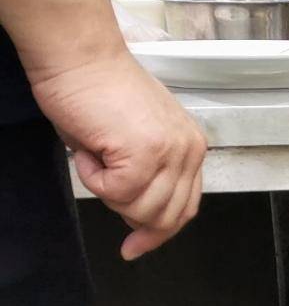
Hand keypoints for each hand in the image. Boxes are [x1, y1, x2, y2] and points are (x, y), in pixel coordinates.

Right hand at [30, 51, 205, 257]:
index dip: (159, 232)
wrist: (79, 58)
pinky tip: (90, 149)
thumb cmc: (96, 91)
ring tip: (96, 152)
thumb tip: (138, 217)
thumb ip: (147, 177)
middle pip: (165, 215)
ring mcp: (171, 152)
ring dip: (106, 189)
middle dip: (126, 210)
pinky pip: (116, 192)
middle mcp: (189, 150)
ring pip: (140, 209)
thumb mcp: (133, 140)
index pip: (185, 206)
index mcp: (191, 147)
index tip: (136, 247)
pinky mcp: (146, 153)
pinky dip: (92, 178)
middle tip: (101, 177)